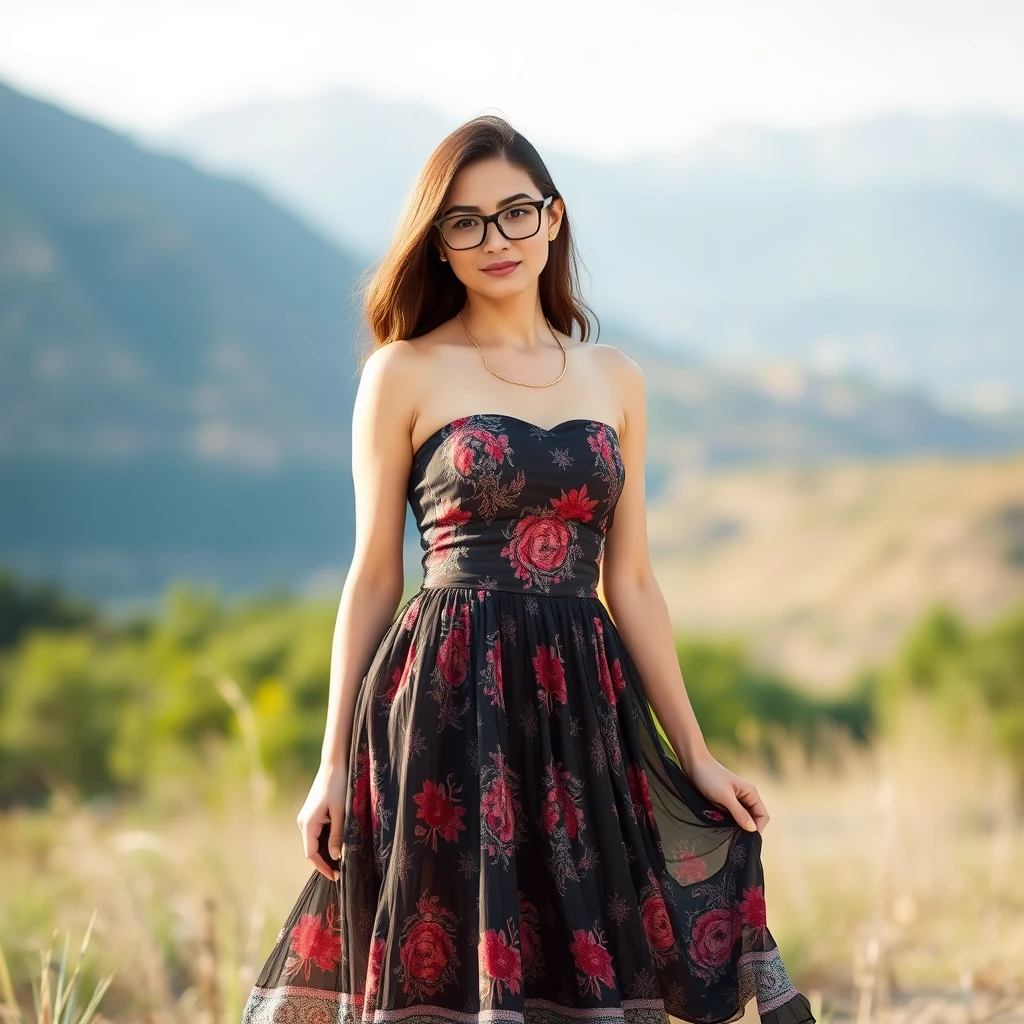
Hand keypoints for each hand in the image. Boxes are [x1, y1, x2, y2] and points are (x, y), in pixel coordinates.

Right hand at [296, 761, 348, 880]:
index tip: (336, 877)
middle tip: (341, 873)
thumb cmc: (339, 786)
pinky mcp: (312, 814)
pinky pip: (317, 833)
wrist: (334, 764)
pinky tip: (337, 845)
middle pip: (312, 849)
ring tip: (341, 862)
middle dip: (324, 862)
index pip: (311, 854)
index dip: (322, 868)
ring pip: (314, 842)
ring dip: (326, 852)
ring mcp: (306, 818)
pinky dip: (325, 842)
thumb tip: (335, 857)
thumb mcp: (341, 813)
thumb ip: (337, 835)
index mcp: (308, 824)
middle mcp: (303, 822)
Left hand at [685, 752, 768, 833]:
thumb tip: (752, 829)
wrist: (694, 764)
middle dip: (746, 828)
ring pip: (741, 818)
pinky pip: (731, 815)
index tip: (745, 839)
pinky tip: (720, 824)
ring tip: (727, 832)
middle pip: (753, 818)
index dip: (757, 828)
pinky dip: (728, 821)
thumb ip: (739, 813)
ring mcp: (735, 799)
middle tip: (734, 838)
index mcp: (751, 793)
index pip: (762, 816)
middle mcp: (746, 796)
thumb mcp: (725, 797)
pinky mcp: (724, 801)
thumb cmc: (710, 777)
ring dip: (736, 825)